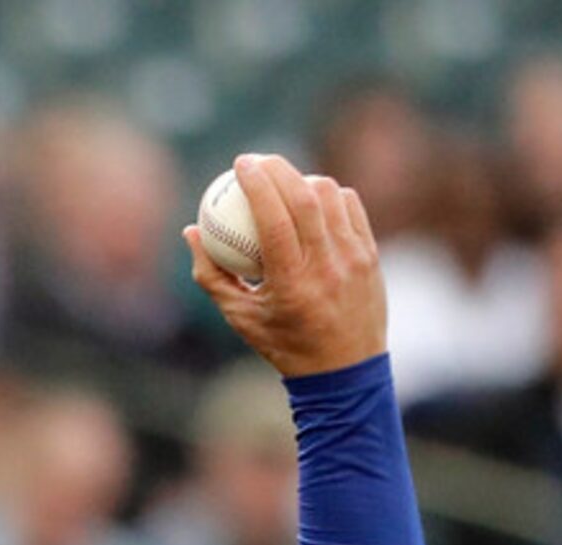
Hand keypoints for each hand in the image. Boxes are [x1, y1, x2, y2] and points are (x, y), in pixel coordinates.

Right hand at [185, 153, 385, 378]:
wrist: (344, 367)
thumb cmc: (282, 343)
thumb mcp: (239, 316)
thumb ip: (210, 275)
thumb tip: (191, 231)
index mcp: (292, 285)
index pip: (275, 220)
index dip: (258, 184)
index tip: (240, 165)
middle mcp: (327, 267)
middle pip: (305, 198)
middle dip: (278, 168)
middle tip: (257, 160)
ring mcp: (354, 257)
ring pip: (330, 196)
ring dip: (302, 179)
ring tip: (282, 180)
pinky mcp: (370, 252)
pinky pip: (349, 206)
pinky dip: (327, 194)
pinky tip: (310, 197)